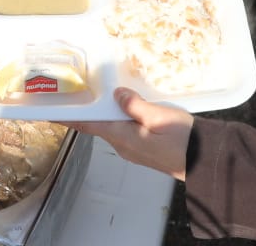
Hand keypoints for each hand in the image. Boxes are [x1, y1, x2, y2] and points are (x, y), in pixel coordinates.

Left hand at [70, 88, 194, 180]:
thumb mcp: (159, 116)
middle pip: (99, 125)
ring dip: (103, 114)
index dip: (68, 117)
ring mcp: (134, 149)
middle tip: (74, 94)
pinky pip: (125, 131)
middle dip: (86, 111)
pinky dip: (119, 118)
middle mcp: (124, 146)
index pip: (88, 125)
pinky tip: (123, 107)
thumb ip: (134, 105)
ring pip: (113, 127)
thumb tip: (116, 94)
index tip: (50, 112)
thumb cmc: (183, 139)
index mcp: (123, 137)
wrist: (205, 161)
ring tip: (96, 97)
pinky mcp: (145, 148)